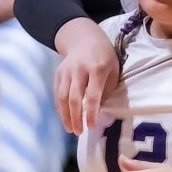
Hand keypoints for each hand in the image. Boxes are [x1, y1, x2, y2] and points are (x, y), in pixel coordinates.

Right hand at [53, 18, 119, 134]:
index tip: (91, 126)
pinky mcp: (58, 73)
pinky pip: (57, 93)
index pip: (92, 95)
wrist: (85, 39)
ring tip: (71, 129)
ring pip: (62, 97)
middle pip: (74, 98)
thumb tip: (100, 110)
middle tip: (79, 132)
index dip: (91, 113)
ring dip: (65, 115)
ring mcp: (66, 71)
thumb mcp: (113, 69)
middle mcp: (79, 70)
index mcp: (97, 69)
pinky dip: (60, 108)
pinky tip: (65, 118)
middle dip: (75, 117)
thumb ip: (107, 88)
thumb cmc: (104, 57)